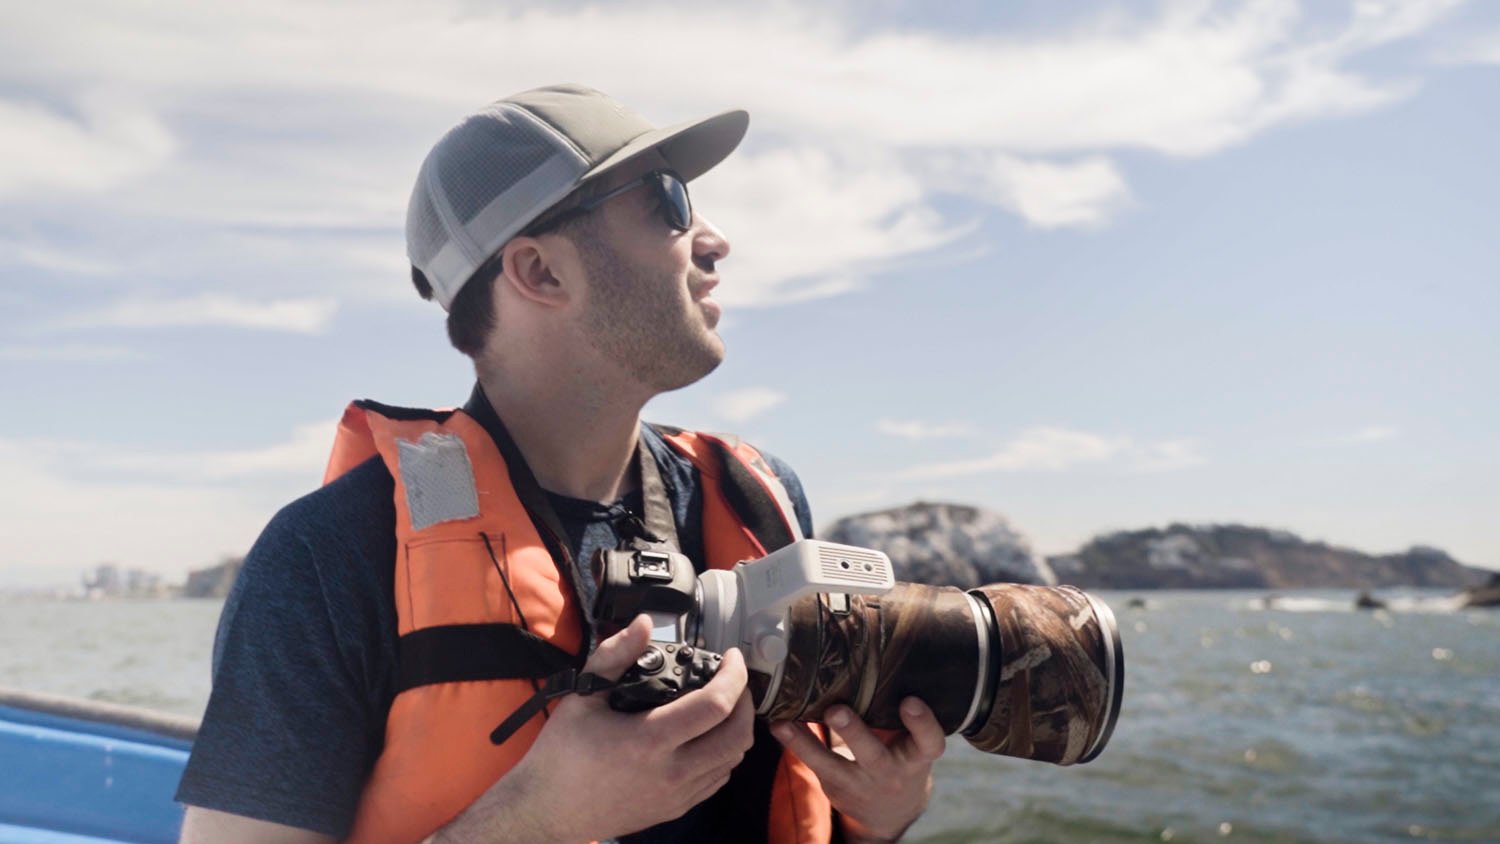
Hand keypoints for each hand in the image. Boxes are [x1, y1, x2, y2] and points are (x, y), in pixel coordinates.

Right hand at [494, 615, 755, 841]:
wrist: (547, 811)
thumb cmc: (561, 753)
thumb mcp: (583, 696)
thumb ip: (616, 654)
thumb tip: (645, 623)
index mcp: (650, 740)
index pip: (716, 705)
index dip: (734, 675)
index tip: (731, 656)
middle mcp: (672, 772)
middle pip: (738, 737)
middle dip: (744, 702)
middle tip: (732, 680)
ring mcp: (676, 796)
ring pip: (733, 761)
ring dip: (736, 729)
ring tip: (722, 705)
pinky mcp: (675, 810)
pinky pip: (716, 781)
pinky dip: (723, 755)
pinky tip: (705, 737)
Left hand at [770, 698, 945, 842]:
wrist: (891, 810)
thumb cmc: (902, 755)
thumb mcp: (913, 740)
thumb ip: (900, 710)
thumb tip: (880, 649)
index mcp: (918, 756)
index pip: (929, 743)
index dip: (922, 724)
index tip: (910, 702)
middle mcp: (891, 772)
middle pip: (873, 756)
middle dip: (854, 733)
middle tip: (836, 710)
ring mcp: (861, 783)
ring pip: (832, 766)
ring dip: (806, 744)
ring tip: (785, 723)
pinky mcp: (835, 787)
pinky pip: (812, 765)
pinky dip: (794, 743)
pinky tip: (777, 724)